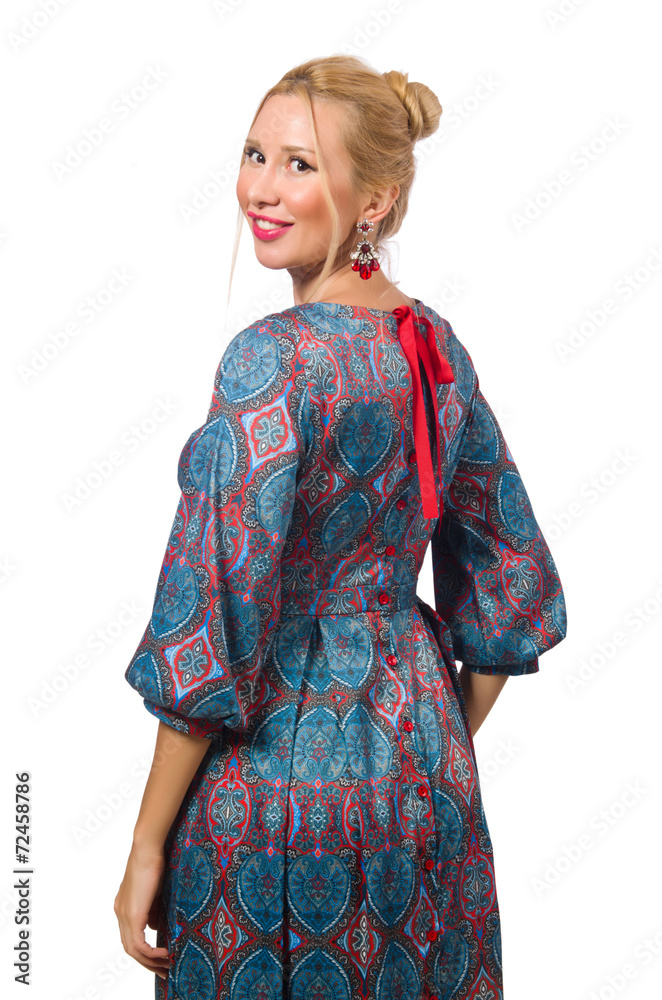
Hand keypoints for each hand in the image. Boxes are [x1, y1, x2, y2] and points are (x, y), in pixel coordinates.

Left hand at [114, 842, 170, 980]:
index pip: (131, 935)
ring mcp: (124, 915)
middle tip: (164, 970)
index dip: (144, 950)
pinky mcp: (132, 915)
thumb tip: (157, 927)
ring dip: (150, 962)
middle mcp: (120, 913)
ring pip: (133, 950)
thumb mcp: (155, 891)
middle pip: (130, 948)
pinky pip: (139, 944)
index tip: (160, 957)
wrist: (147, 849)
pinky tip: (165, 954)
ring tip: (167, 966)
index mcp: (124, 906)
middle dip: (147, 962)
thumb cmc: (154, 862)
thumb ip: (154, 910)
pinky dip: (151, 953)